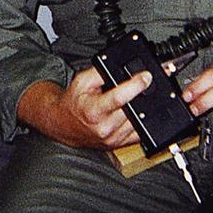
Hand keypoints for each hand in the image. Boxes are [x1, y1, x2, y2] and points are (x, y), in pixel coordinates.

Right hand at [17, 67, 151, 149]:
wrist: (65, 125)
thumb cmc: (74, 103)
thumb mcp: (82, 81)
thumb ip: (101, 72)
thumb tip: (121, 68)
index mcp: (93, 111)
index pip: (119, 98)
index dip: (135, 86)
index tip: (146, 76)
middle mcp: (105, 128)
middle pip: (134, 111)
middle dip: (143, 96)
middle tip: (147, 84)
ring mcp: (114, 139)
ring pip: (141, 123)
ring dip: (145, 109)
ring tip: (140, 97)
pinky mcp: (121, 145)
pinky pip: (141, 134)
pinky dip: (143, 122)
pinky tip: (138, 112)